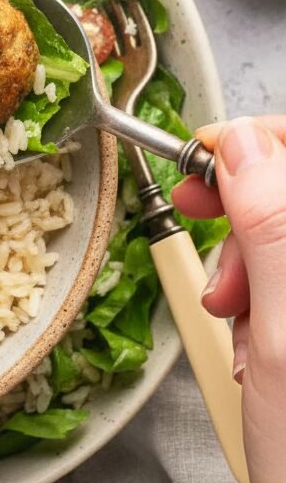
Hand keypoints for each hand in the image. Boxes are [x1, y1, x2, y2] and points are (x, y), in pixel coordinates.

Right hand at [173, 116, 285, 482]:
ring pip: (283, 237)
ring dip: (245, 266)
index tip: (204, 165)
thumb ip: (272, 227)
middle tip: (203, 228)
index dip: (256, 144)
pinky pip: (283, 281)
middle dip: (242, 208)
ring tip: (233, 316)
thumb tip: (244, 144)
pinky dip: (258, 301)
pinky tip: (252, 338)